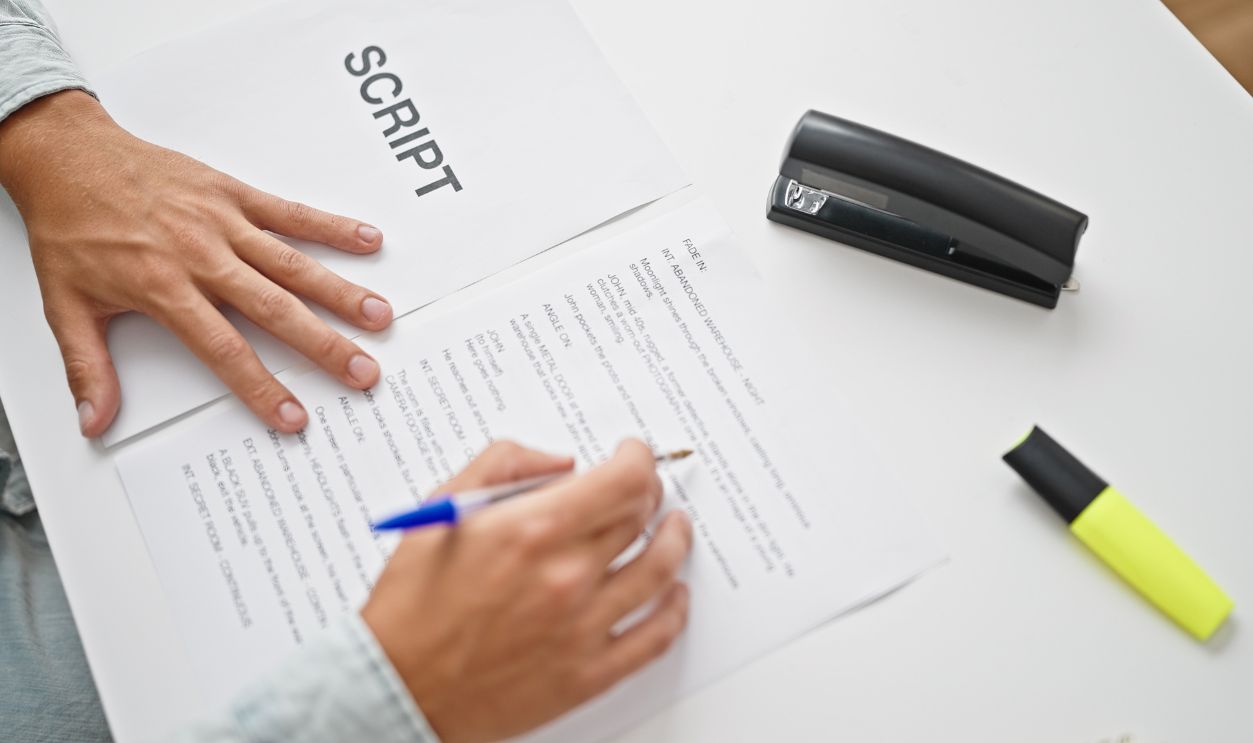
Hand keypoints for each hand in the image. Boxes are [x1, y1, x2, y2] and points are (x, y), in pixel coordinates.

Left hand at [0, 91, 392, 436]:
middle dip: (323, 345)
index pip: (224, 350)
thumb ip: (87, 368)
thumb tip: (93, 420)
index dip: (262, 386)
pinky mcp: (233, 194)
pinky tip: (367, 240)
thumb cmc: (70, 226)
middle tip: (362, 371)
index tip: (293, 415)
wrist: (67, 157)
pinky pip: (290, 213)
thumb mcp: (66, 305)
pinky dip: (330, 226)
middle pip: (275, 309)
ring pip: (292, 264)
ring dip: (340, 292)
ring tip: (378, 315)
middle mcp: (202, 257)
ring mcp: (224, 223)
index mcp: (165, 289)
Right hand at [362, 439, 692, 742]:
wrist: (395, 687)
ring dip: (675, 541)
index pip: (623, 480)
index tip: (634, 455)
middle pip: (642, 519)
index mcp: (532, 531)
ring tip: (674, 529)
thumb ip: (502, 466)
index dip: (639, 459)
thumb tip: (558, 460)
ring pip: (661, 571)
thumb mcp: (442, 510)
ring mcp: (581, 628)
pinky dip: (675, 610)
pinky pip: (654, 637)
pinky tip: (674, 594)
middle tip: (643, 490)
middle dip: (649, 494)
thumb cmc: (412, 605)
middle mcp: (565, 577)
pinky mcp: (587, 673)